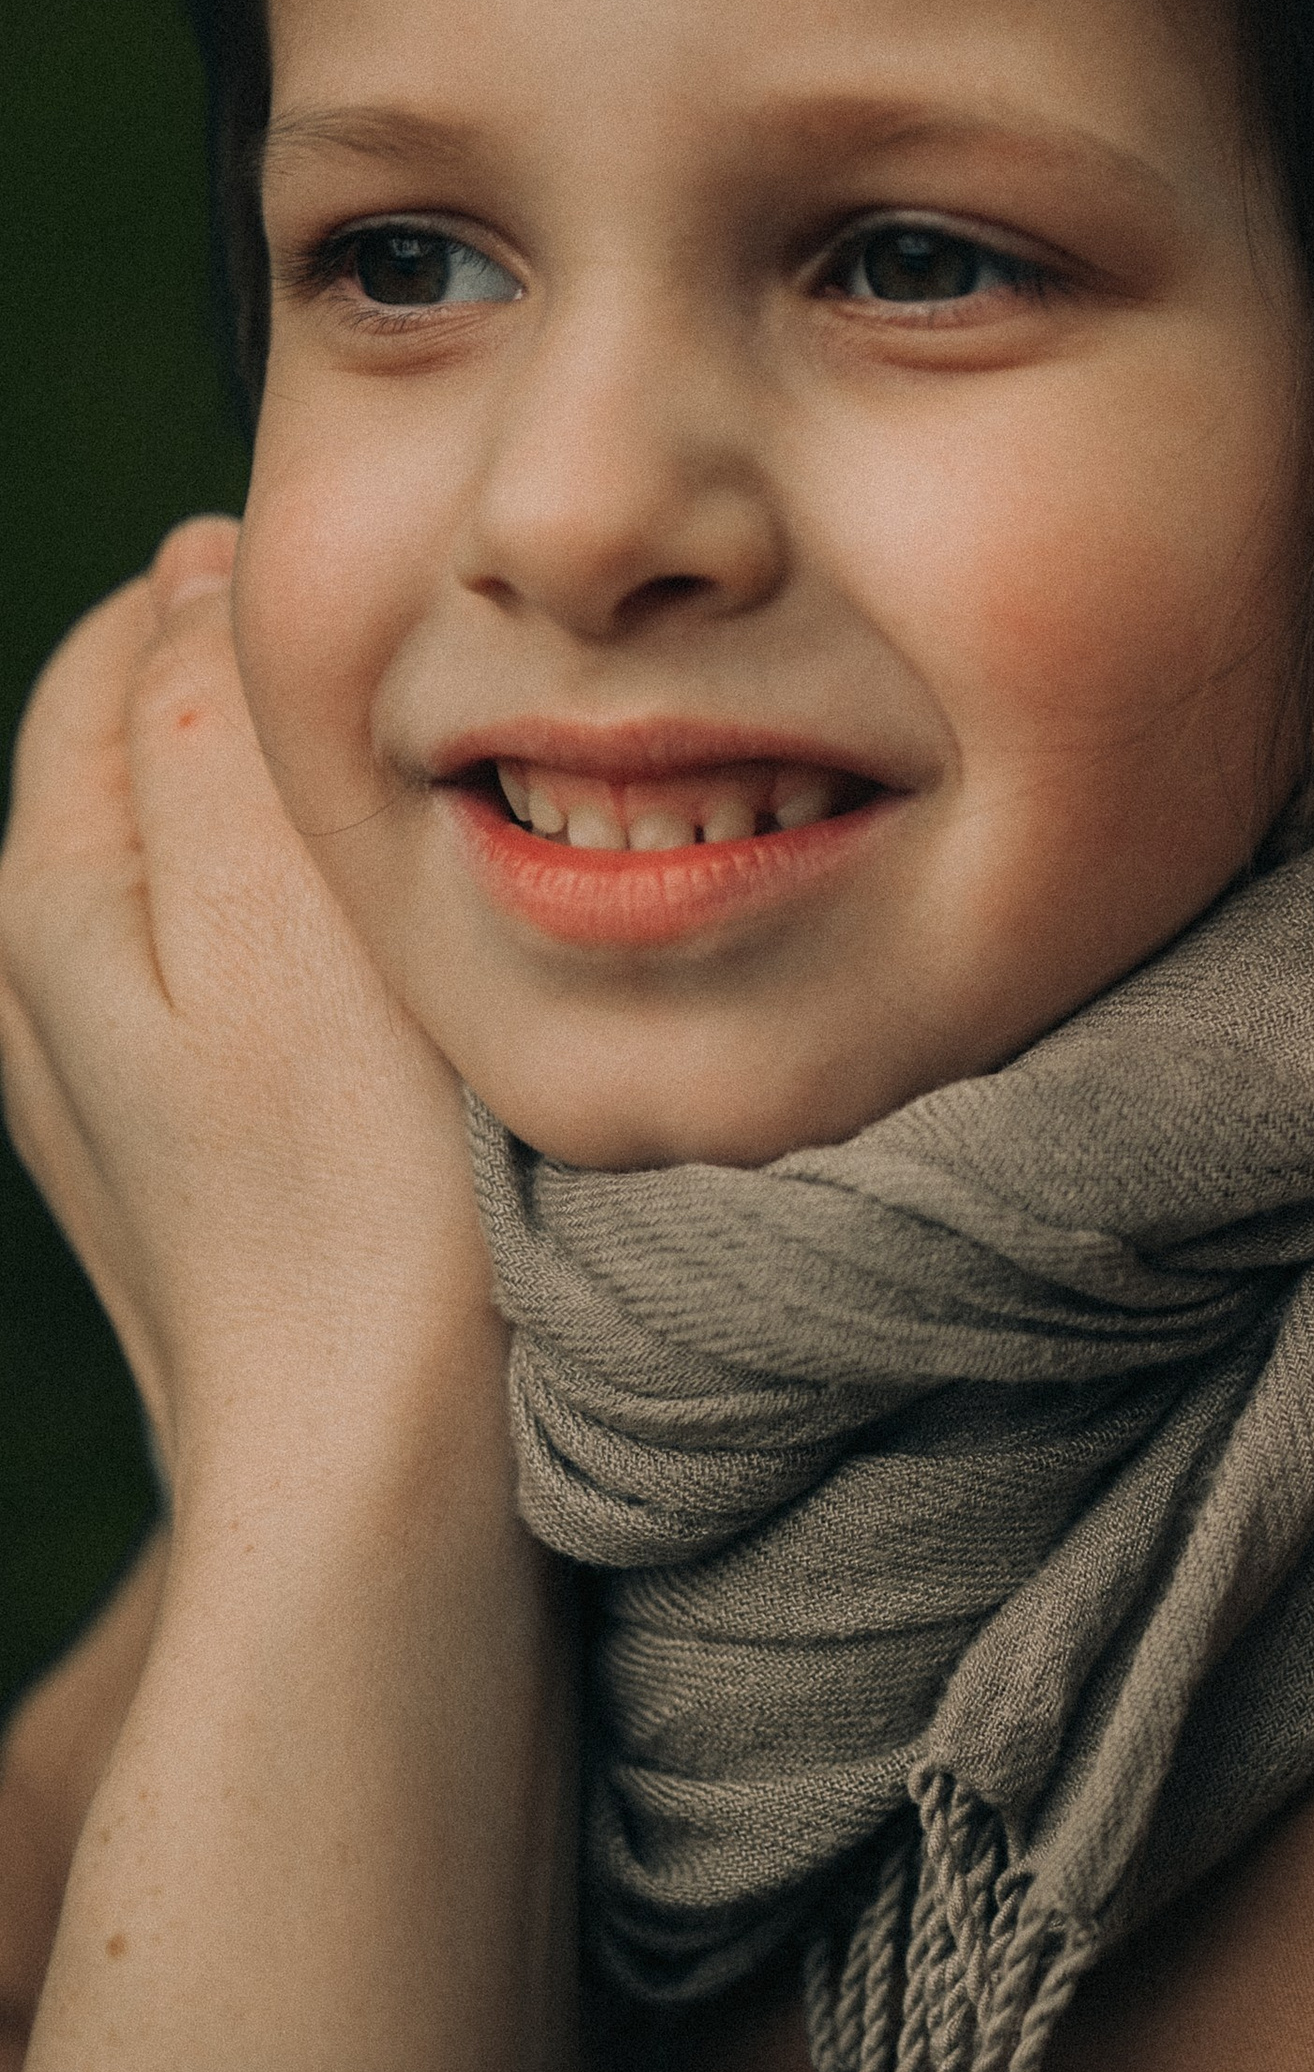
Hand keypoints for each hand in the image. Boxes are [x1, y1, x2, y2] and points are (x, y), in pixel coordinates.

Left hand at [2, 525, 576, 2071]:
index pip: (132, 649)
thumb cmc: (365, 1210)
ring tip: (494, 818)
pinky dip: (358, 946)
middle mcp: (66, 995)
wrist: (391, 1505)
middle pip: (174, 760)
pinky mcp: (235, 1184)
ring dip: (345, 826)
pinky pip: (283, 993)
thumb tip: (201, 566)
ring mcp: (146, 1100)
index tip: (427, 580)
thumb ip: (232, 714)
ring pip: (237, 879)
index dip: (268, 586)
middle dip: (302, 698)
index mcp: (61, 899)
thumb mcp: (285, 908)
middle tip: (480, 682)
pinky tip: (461, 986)